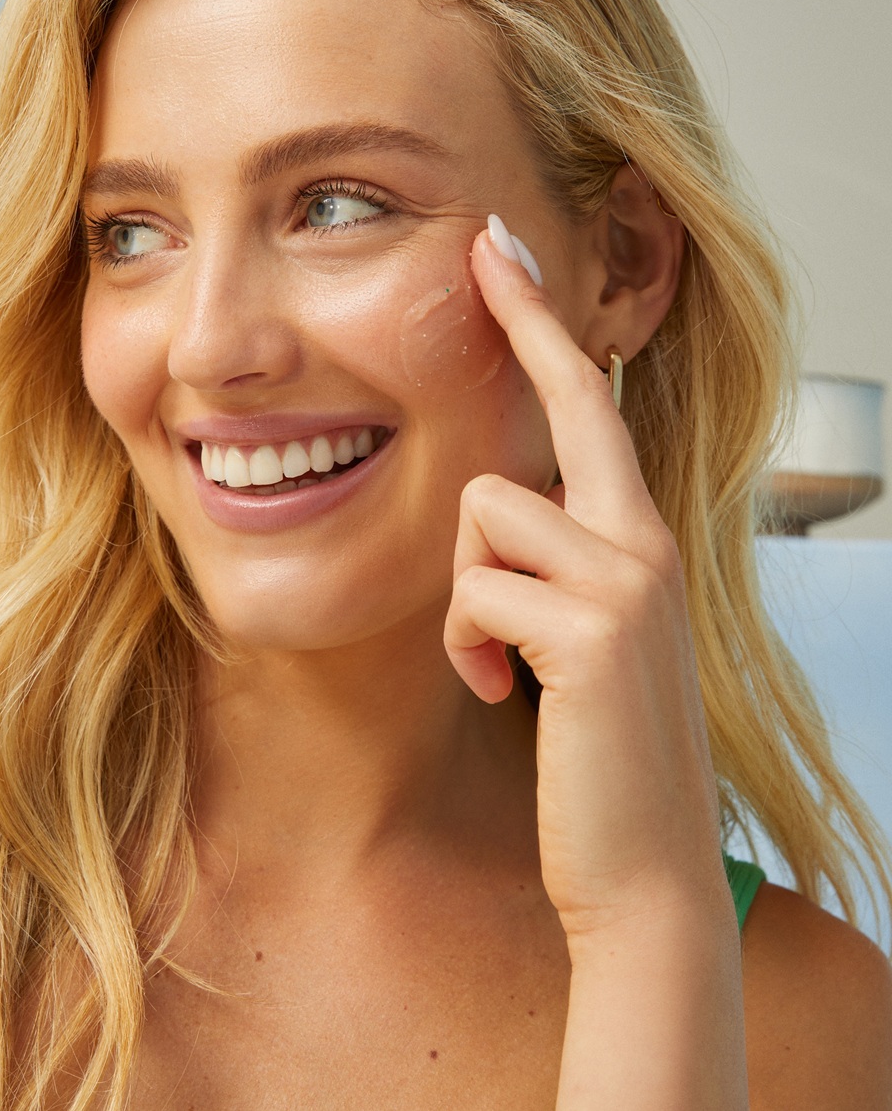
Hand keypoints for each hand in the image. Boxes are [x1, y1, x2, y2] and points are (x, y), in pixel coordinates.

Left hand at [444, 219, 725, 940]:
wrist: (638, 866)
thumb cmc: (593, 748)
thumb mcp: (577, 636)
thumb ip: (551, 563)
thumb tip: (495, 507)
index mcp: (636, 540)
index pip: (595, 408)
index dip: (550, 327)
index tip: (511, 251)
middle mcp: (645, 541)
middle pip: (572, 401)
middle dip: (526, 319)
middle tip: (486, 243)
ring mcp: (628, 580)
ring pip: (486, 510)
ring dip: (466, 594)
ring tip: (498, 663)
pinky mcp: (594, 631)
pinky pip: (476, 590)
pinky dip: (467, 646)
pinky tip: (502, 693)